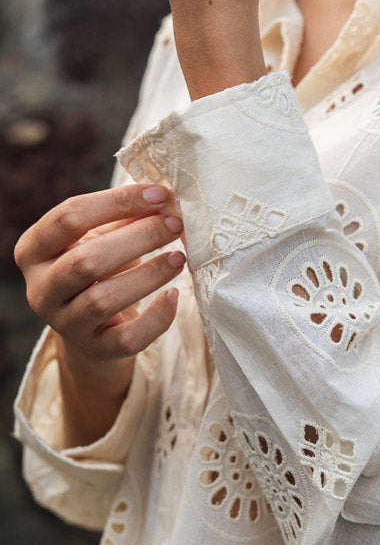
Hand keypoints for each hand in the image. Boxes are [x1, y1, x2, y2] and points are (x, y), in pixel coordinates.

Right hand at [15, 185, 185, 442]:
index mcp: (35, 249)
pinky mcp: (95, 350)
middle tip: (175, 225)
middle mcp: (41, 289)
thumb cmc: (99, 267)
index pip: (69, 217)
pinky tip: (174, 296)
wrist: (93, 328)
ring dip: (148, 275)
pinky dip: (156, 318)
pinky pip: (127, 339)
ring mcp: (64, 323)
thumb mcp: (99, 236)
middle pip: (86, 260)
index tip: (160, 195)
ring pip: (103, 300)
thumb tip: (163, 198)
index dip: (117, 202)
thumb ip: (123, 216)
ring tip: (179, 257)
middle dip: (138, 238)